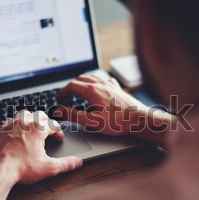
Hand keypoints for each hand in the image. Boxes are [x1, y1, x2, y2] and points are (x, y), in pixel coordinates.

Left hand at [0, 110, 82, 184]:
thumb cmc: (20, 168)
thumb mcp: (48, 167)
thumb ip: (65, 164)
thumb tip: (77, 162)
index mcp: (37, 128)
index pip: (53, 124)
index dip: (58, 131)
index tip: (59, 138)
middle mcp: (24, 122)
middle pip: (40, 115)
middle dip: (47, 122)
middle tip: (49, 131)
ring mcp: (11, 124)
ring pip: (25, 114)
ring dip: (32, 119)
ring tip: (34, 128)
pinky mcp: (0, 130)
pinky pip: (10, 120)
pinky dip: (16, 124)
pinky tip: (17, 132)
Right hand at [57, 75, 173, 143]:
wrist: (140, 119)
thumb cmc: (118, 122)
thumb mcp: (91, 121)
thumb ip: (73, 115)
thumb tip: (59, 110)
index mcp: (92, 90)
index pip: (71, 86)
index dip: (62, 92)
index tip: (58, 98)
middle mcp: (101, 84)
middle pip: (80, 79)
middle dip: (70, 87)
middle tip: (65, 95)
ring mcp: (110, 84)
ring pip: (91, 77)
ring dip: (81, 83)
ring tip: (77, 91)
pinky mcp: (117, 88)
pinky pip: (103, 79)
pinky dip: (95, 82)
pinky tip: (97, 87)